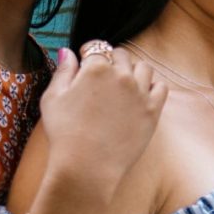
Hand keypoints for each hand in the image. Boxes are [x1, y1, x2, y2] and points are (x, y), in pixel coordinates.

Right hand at [40, 44, 167, 198]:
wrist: (88, 164)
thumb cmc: (65, 133)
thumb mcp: (52, 98)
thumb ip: (63, 71)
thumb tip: (68, 52)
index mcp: (96, 69)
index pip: (97, 49)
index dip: (90, 54)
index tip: (87, 62)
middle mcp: (122, 76)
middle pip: (122, 55)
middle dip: (112, 60)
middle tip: (104, 74)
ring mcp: (141, 92)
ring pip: (143, 68)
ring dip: (133, 71)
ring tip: (123, 83)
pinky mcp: (154, 109)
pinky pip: (161, 87)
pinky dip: (152, 86)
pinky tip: (141, 94)